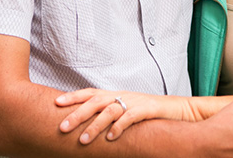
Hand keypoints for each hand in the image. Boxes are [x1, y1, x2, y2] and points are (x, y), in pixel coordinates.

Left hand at [56, 89, 194, 143]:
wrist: (177, 109)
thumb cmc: (148, 112)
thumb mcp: (126, 110)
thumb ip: (109, 113)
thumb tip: (86, 124)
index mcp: (115, 94)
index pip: (90, 92)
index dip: (73, 96)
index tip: (55, 102)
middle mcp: (122, 96)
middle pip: (95, 101)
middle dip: (77, 114)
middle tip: (62, 127)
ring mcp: (134, 101)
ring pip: (110, 110)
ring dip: (95, 125)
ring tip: (83, 140)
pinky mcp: (147, 109)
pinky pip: (130, 117)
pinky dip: (119, 127)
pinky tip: (111, 138)